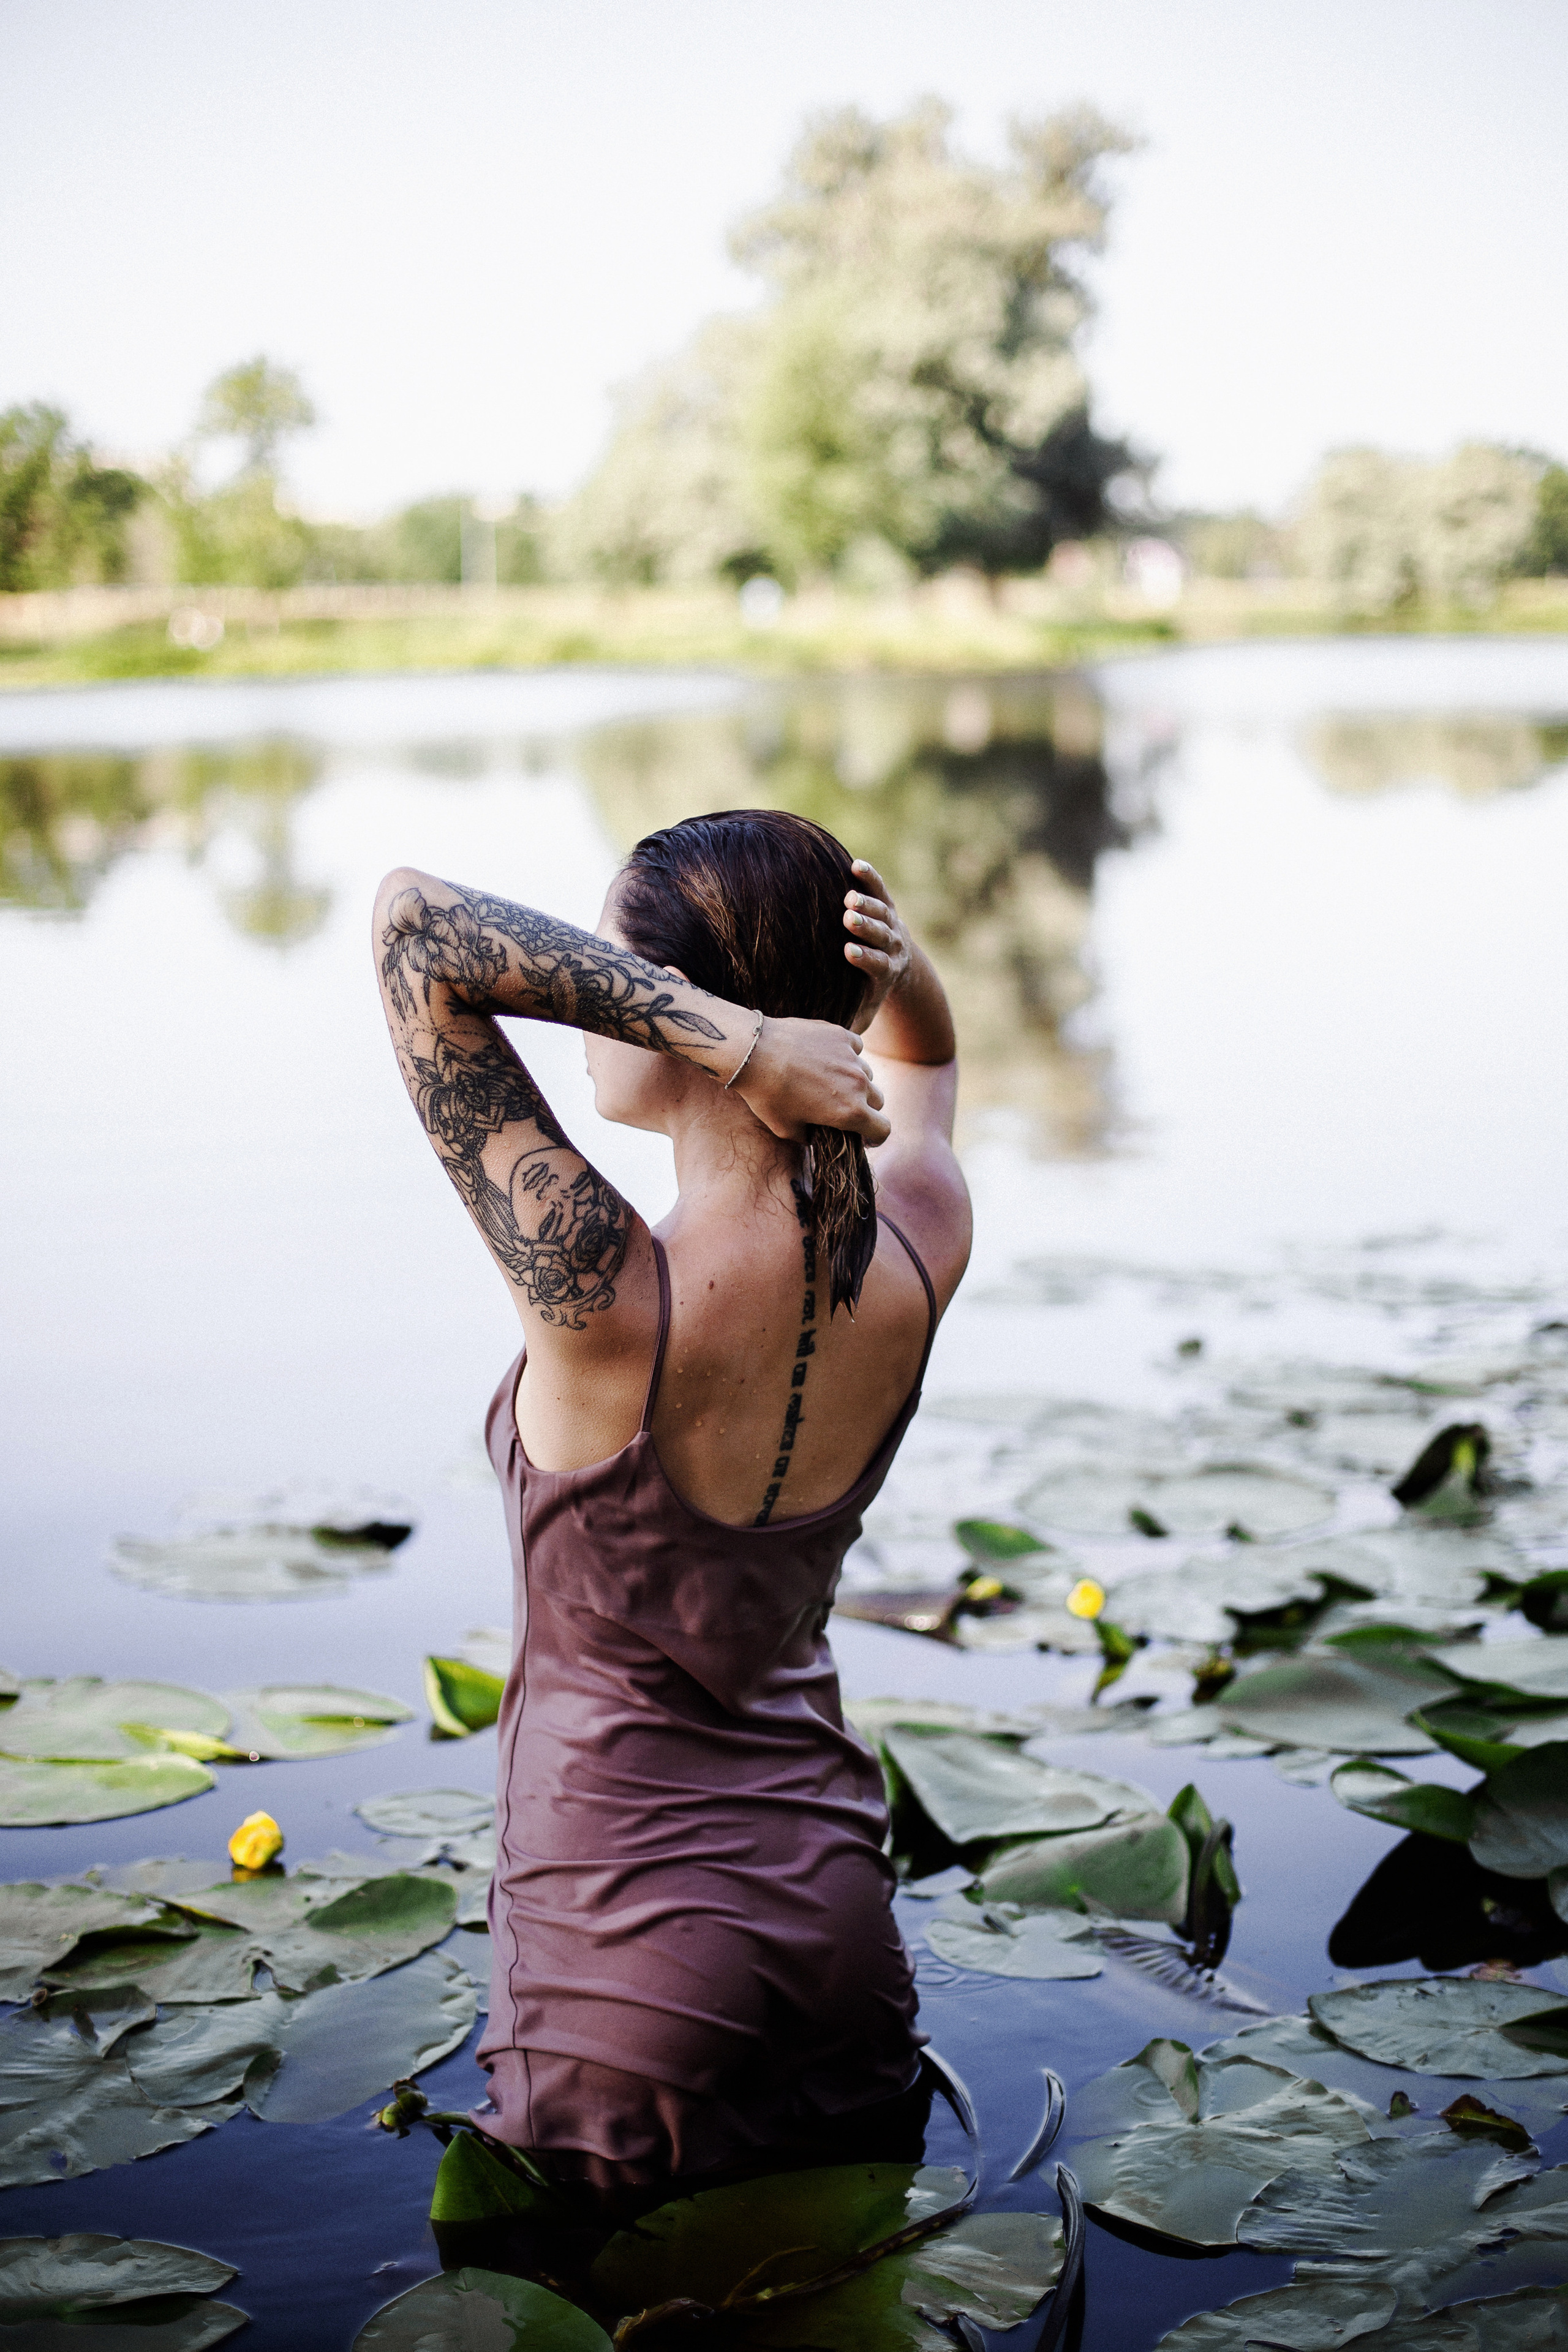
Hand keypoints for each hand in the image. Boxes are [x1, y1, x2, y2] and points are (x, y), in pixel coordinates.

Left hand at [732, 1015, 889, 1146]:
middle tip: (842, 1107)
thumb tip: (816, 1134)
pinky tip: (827, 1057)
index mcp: (850, 1112)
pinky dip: (847, 1055)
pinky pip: (855, 1048)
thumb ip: (810, 1136)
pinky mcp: (841, 1035)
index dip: (875, 1137)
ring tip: (829, 1080)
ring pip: (867, 1074)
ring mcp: (851, 1057)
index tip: (864, 1136)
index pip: (883, 1129)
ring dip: (855, 1081)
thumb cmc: (768, 1095)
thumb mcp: (786, 1129)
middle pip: (877, 1101)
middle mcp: (858, 1084)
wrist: (754, 1053)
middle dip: (865, 1108)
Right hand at [843, 859, 910, 1032]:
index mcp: (886, 970)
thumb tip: (836, 1044)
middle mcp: (892, 944)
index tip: (849, 951)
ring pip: (881, 910)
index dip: (865, 957)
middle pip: (881, 934)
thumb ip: (854, 1022)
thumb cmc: (870, 987)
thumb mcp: (866, 1007)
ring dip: (867, 902)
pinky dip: (869, 876)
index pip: (876, 963)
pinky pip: (880, 887)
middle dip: (866, 926)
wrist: (896, 961)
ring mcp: (891, 922)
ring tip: (850, 895)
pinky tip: (856, 866)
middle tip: (849, 918)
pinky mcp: (887, 902)